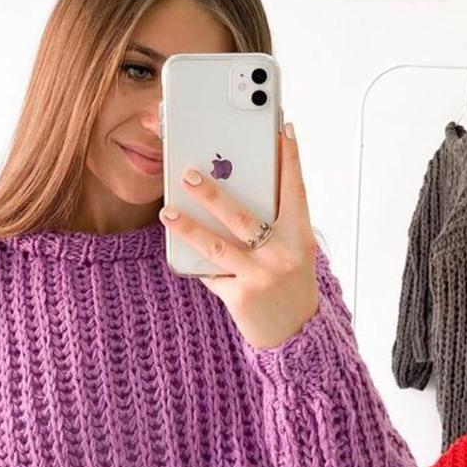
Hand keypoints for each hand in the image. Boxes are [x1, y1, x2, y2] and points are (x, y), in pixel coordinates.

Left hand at [158, 121, 319, 349]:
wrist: (295, 337)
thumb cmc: (289, 285)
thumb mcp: (293, 252)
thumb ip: (273, 225)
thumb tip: (233, 192)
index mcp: (300, 236)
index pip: (295, 190)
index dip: (290, 159)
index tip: (282, 129)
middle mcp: (283, 254)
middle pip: (242, 216)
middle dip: (212, 192)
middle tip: (187, 174)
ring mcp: (261, 276)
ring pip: (217, 245)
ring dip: (188, 227)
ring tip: (167, 213)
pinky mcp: (242, 296)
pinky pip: (212, 274)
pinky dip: (198, 263)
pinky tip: (181, 253)